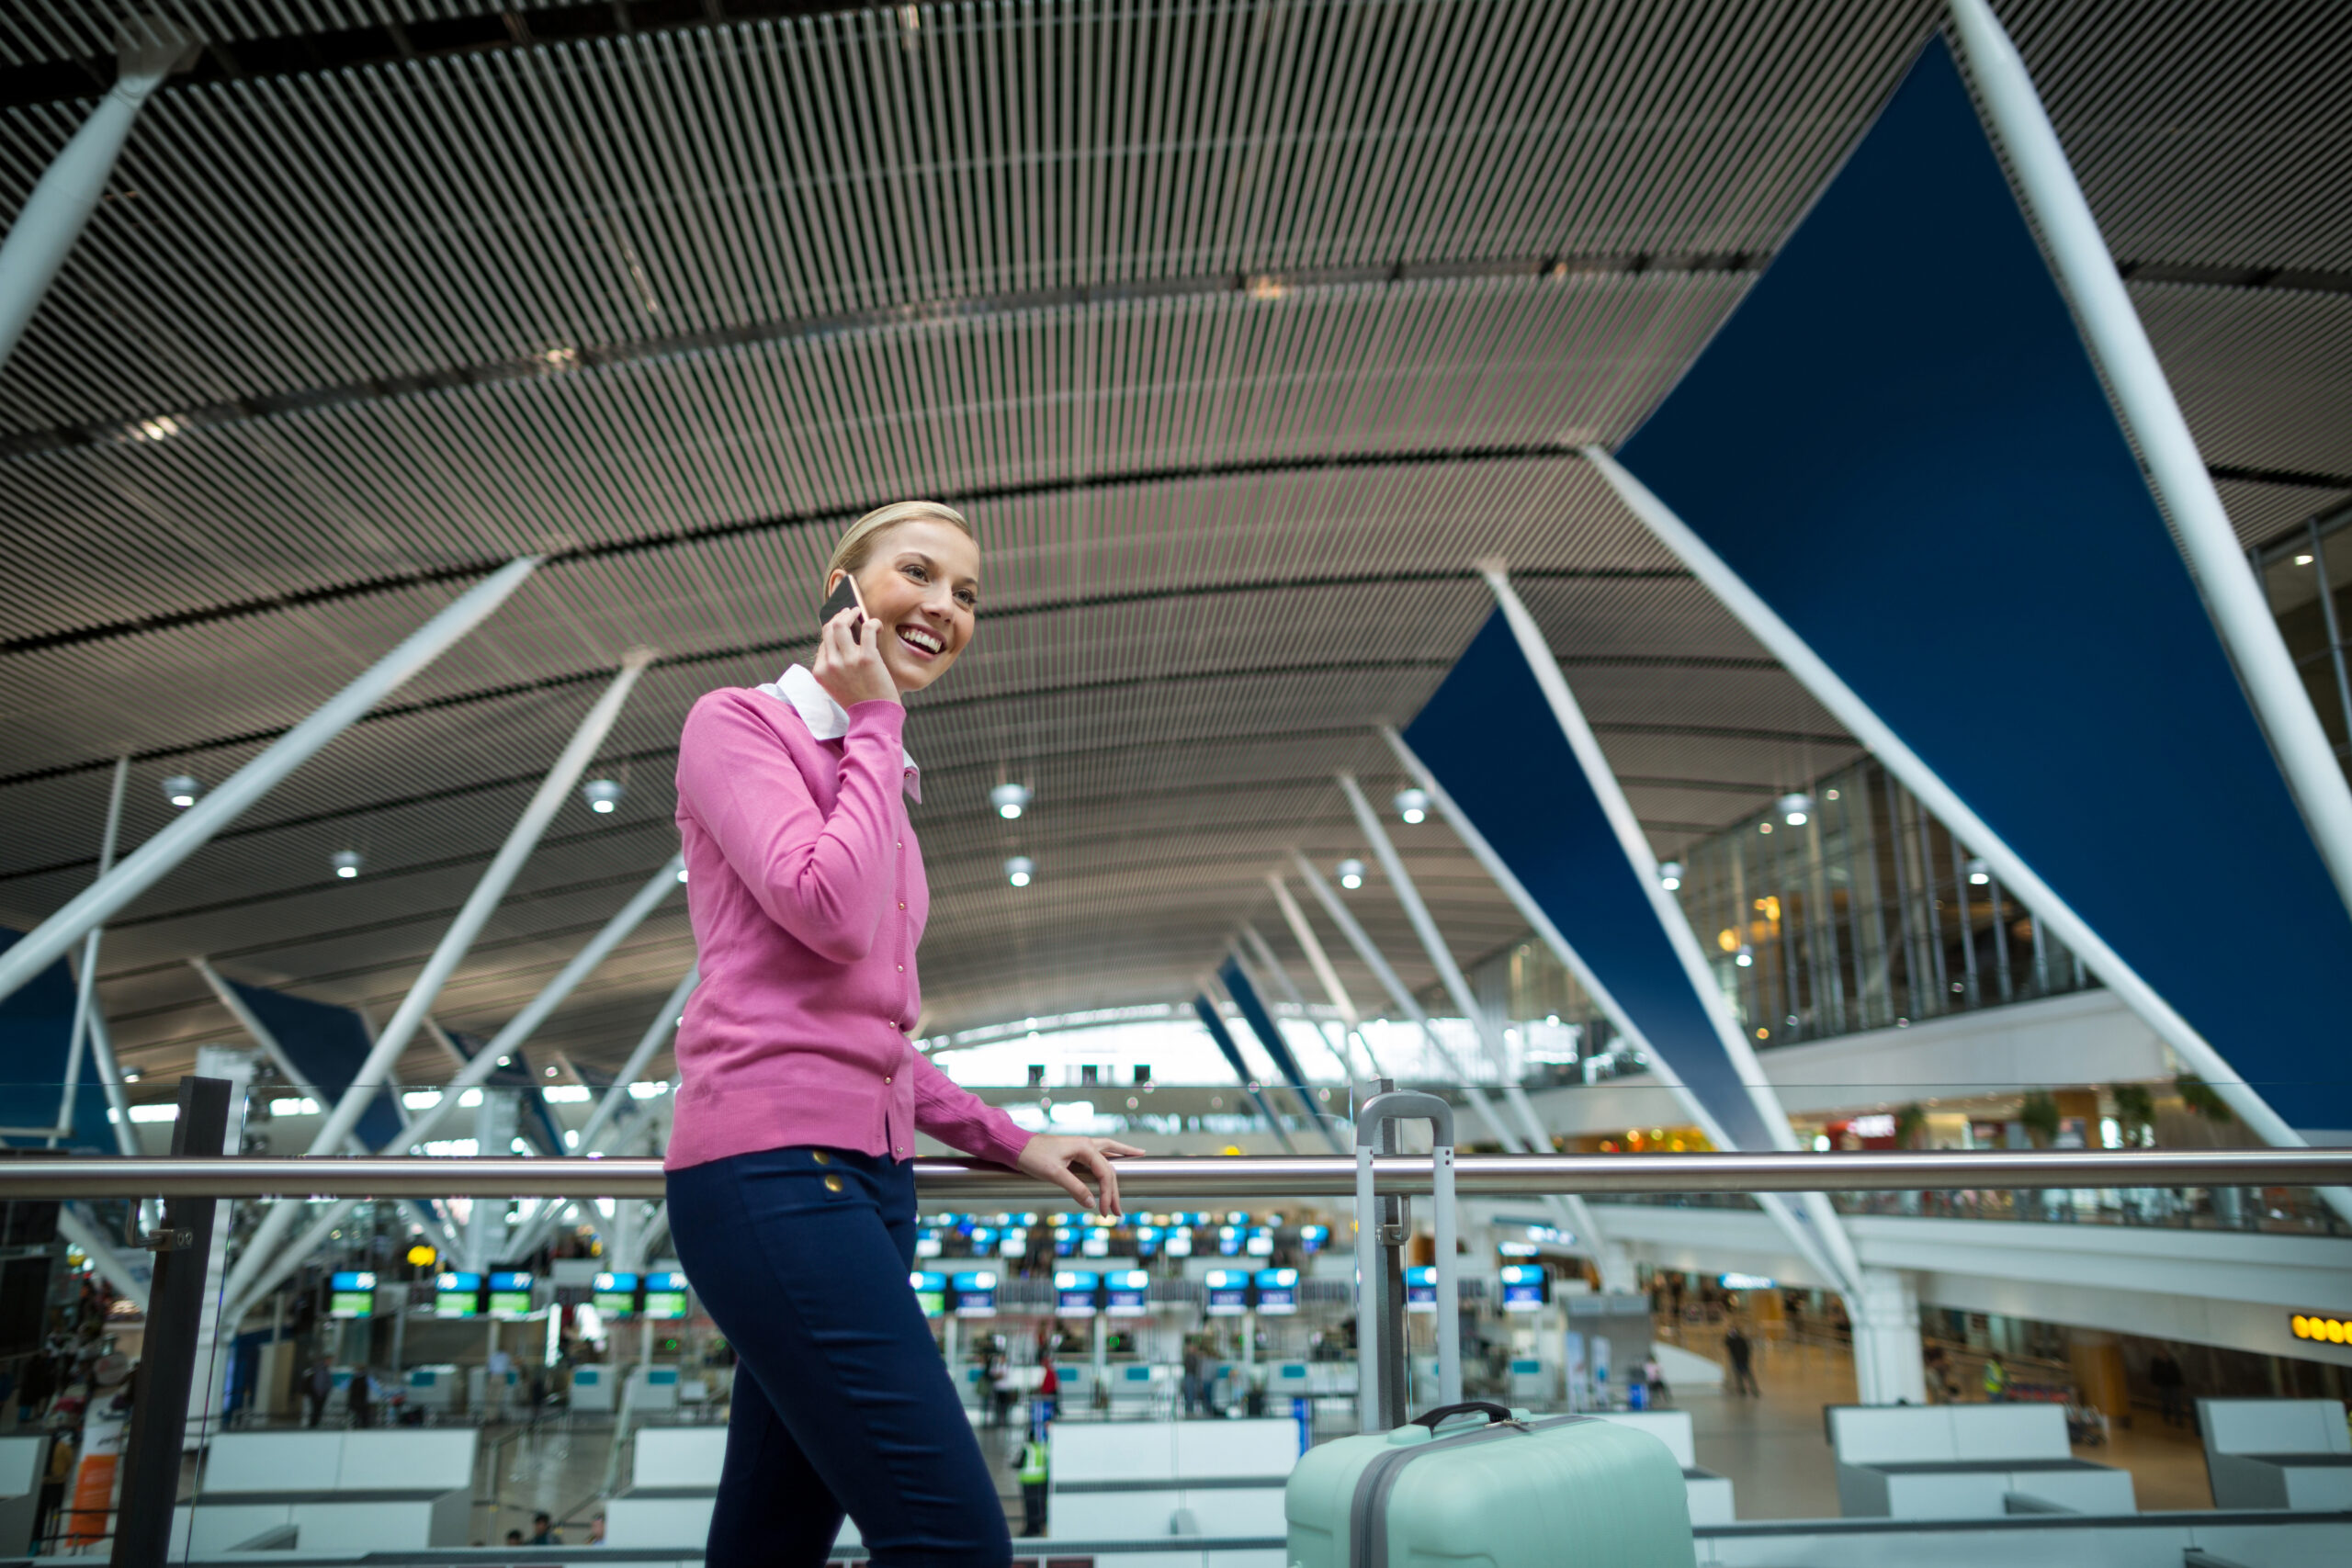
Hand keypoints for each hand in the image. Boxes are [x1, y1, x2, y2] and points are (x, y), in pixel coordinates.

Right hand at [811, 604, 898, 708]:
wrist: (874, 717)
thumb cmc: (859, 700)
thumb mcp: (836, 685)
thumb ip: (834, 666)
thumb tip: (841, 638)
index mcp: (820, 672)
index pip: (823, 642)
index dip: (833, 630)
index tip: (842, 623)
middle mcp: (830, 665)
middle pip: (829, 629)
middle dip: (839, 616)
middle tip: (849, 612)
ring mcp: (847, 661)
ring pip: (841, 625)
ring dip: (850, 614)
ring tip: (858, 612)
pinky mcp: (866, 658)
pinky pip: (867, 629)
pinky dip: (872, 623)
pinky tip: (877, 626)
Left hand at [1016, 1135, 1143, 1217]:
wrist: (1016, 1146)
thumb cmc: (1033, 1156)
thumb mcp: (1054, 1174)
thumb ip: (1075, 1187)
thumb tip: (1091, 1203)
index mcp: (1084, 1147)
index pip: (1104, 1173)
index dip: (1107, 1194)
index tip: (1104, 1211)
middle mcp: (1086, 1144)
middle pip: (1109, 1167)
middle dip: (1115, 1190)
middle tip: (1118, 1211)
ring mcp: (1082, 1146)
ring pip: (1108, 1155)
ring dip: (1118, 1167)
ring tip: (1139, 1157)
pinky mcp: (1076, 1150)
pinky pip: (1100, 1153)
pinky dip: (1111, 1155)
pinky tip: (1117, 1156)